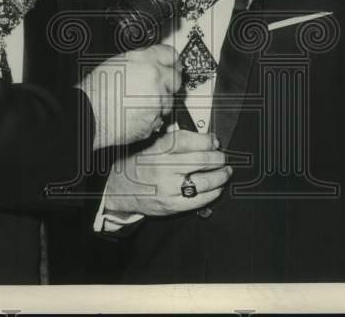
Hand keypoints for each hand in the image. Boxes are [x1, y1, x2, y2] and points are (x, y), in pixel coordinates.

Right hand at [79, 43, 178, 148]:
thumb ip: (142, 60)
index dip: (171, 60)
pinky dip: (152, 116)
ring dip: (160, 100)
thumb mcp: (118, 62)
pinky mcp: (155, 121)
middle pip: (176, 78)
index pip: (171, 55)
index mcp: (146, 61)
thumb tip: (153, 61)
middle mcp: (156, 79)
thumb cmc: (96, 89)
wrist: (89, 114)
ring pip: (169, 100)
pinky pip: (160, 117)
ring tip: (139, 101)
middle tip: (157, 84)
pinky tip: (136, 113)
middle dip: (169, 81)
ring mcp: (158, 101)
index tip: (173, 64)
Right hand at [104, 129, 231, 215]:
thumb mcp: (150, 145)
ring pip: (204, 181)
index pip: (187, 140)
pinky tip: (217, 187)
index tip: (214, 141)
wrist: (119, 189)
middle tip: (222, 157)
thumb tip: (206, 138)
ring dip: (220, 175)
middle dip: (218, 157)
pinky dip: (213, 192)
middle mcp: (162, 168)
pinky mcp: (171, 205)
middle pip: (201, 160)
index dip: (206, 140)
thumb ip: (174, 140)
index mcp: (157, 150)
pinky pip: (199, 200)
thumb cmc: (137, 164)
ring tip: (225, 171)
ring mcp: (167, 188)